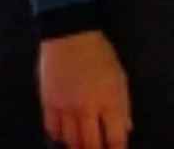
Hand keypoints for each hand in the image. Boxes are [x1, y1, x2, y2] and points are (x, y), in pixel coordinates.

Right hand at [40, 31, 130, 148]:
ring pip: (70, 142)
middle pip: (91, 146)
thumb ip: (123, 106)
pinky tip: (65, 135)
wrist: (70, 35)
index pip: (116, 138)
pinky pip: (52, 130)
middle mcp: (87, 108)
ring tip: (83, 146)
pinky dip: (59, 137)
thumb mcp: (120, 77)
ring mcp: (65, 108)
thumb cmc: (100, 54)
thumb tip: (125, 129)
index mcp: (110, 100)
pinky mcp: (48, 103)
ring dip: (78, 147)